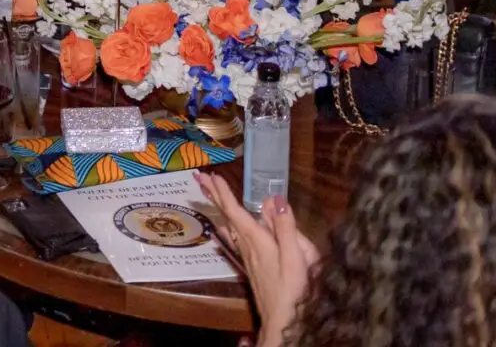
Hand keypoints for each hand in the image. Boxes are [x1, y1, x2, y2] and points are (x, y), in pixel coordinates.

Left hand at [197, 174, 316, 346]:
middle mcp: (246, 244)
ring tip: (210, 192)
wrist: (282, 319)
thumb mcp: (295, 257)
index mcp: (256, 239)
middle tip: (199, 177)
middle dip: (214, 194)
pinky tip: (223, 225)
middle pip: (227, 215)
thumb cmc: (292, 288)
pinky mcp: (251, 263)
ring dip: (220, 206)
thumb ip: (285, 228)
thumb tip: (275, 199)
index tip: (212, 176)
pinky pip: (235, 236)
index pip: (234, 211)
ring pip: (230, 224)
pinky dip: (228, 224)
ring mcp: (246, 254)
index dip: (223, 192)